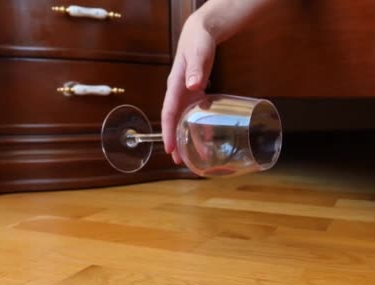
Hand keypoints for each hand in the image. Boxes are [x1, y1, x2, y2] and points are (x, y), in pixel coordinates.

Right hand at [161, 16, 214, 163]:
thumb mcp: (198, 53)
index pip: (169, 112)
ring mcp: (186, 93)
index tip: (169, 148)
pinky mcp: (195, 92)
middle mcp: (179, 92)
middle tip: (180, 161)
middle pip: (174, 120)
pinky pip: (195, 112)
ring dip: (188, 136)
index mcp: (176, 85)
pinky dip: (200, 124)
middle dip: (176, 140)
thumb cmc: (198, 41)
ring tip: (194, 155)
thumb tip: (193, 86)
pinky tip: (207, 136)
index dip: (168, 131)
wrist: (201, 32)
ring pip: (184, 119)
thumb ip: (196, 69)